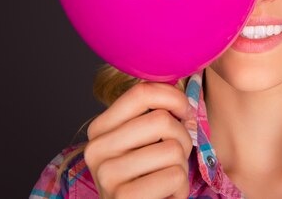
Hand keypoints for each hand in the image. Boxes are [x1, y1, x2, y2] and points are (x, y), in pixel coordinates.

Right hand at [84, 82, 194, 197]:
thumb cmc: (148, 176)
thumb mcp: (147, 142)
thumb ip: (156, 114)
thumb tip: (183, 95)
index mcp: (100, 129)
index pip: (141, 92)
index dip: (174, 97)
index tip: (185, 112)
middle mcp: (96, 149)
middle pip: (161, 120)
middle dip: (182, 137)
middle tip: (176, 156)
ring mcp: (106, 174)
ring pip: (173, 148)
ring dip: (182, 166)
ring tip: (167, 178)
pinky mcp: (123, 197)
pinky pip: (174, 176)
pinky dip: (180, 187)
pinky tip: (165, 195)